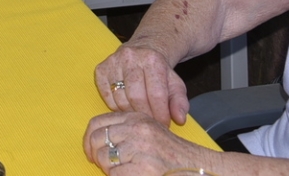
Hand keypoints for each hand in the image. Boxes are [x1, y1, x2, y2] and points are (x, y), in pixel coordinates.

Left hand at [82, 111, 213, 174]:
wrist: (199, 169)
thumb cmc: (175, 156)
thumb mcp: (151, 132)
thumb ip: (127, 131)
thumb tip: (96, 140)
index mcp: (137, 118)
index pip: (98, 122)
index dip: (89, 138)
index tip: (90, 150)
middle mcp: (137, 129)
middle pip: (98, 140)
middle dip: (95, 156)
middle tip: (102, 166)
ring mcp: (140, 148)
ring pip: (104, 158)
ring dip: (109, 170)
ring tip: (123, 172)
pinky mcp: (143, 168)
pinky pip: (115, 174)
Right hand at [95, 40, 188, 125]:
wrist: (142, 50)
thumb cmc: (159, 71)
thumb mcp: (175, 84)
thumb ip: (180, 102)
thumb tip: (179, 119)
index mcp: (153, 59)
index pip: (156, 94)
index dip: (161, 114)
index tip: (164, 125)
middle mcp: (131, 57)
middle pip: (136, 97)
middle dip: (145, 115)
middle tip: (151, 123)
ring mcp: (113, 62)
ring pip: (120, 98)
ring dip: (131, 113)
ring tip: (140, 116)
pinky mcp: (101, 69)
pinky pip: (106, 96)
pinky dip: (116, 107)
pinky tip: (126, 108)